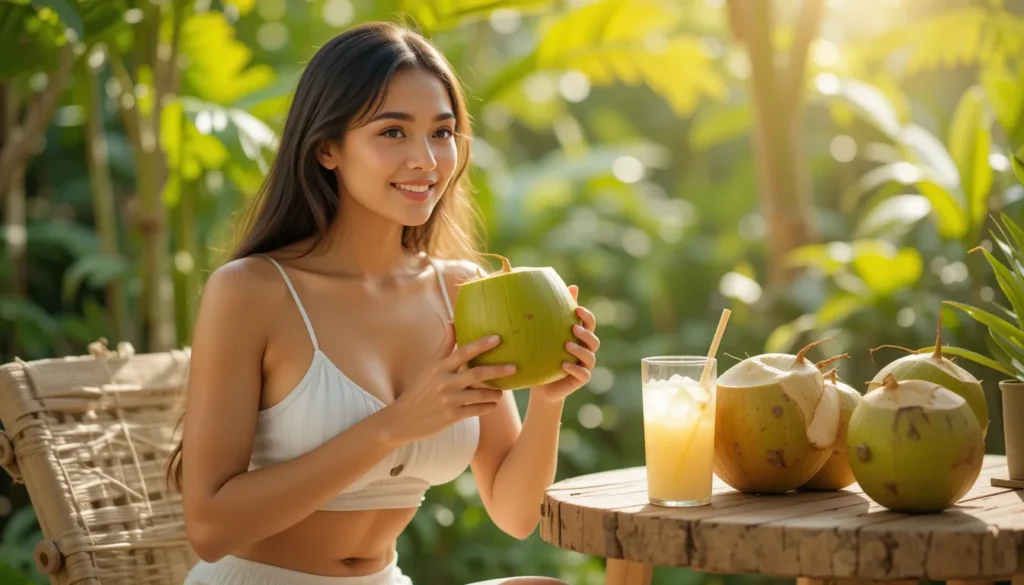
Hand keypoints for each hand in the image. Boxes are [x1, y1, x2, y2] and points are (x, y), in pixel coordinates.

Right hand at [383, 321, 511, 444]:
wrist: (404, 419)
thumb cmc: (420, 388)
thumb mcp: (430, 365)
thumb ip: (444, 345)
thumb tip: (452, 322)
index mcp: (439, 367)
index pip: (463, 352)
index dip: (481, 344)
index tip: (498, 338)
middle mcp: (444, 382)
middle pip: (476, 374)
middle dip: (497, 370)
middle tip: (514, 367)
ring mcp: (448, 400)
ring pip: (479, 394)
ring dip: (494, 392)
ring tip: (502, 391)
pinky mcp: (451, 417)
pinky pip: (476, 410)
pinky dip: (488, 407)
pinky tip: (493, 404)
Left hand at [531, 285, 599, 403]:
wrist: (543, 385)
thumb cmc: (545, 356)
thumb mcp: (547, 335)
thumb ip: (555, 315)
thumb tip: (563, 289)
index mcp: (581, 338)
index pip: (590, 324)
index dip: (587, 316)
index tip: (577, 309)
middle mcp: (586, 350)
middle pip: (594, 340)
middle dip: (586, 333)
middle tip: (573, 328)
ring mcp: (585, 365)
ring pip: (590, 357)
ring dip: (580, 350)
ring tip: (567, 345)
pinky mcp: (581, 379)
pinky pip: (583, 374)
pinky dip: (575, 369)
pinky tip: (564, 365)